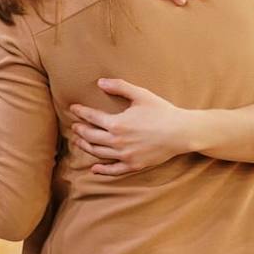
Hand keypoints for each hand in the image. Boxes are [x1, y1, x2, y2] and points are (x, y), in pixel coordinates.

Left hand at [68, 78, 198, 176]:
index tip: (73, 108)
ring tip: (78, 141)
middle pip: (91, 136)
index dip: (81, 112)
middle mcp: (117, 141)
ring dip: (85, 146)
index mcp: (117, 123)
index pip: (92, 117)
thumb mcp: (140, 94)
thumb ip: (119, 87)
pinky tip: (94, 169)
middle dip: (80, 130)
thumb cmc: (161, 111)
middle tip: (74, 126)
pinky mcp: (133, 165)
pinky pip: (113, 170)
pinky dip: (102, 170)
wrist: (181, 132)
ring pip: (98, 152)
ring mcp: (124, 155)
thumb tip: (100, 82)